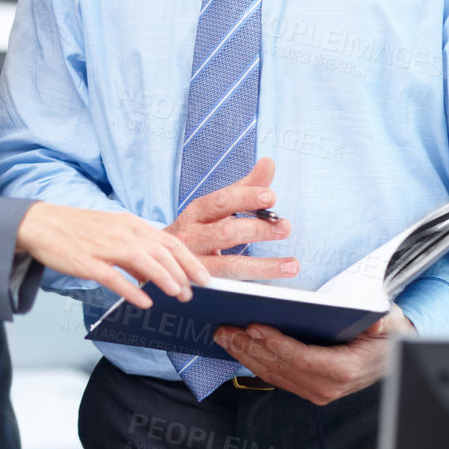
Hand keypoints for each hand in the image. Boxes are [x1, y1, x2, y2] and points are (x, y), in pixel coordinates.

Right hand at [16, 202, 208, 308]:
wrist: (41, 224)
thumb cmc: (77, 229)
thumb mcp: (112, 230)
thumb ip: (135, 248)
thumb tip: (154, 272)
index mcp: (130, 223)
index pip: (169, 241)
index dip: (190, 260)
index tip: (204, 277)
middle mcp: (122, 232)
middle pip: (162, 251)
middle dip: (182, 273)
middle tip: (193, 292)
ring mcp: (104, 246)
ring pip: (143, 261)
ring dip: (164, 279)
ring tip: (178, 295)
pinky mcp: (87, 261)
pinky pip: (114, 278)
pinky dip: (132, 291)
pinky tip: (144, 303)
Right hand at [166, 157, 299, 280]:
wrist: (158, 257)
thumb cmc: (194, 228)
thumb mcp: (214, 206)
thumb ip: (244, 188)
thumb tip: (268, 163)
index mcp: (197, 212)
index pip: (222, 201)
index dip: (246, 198)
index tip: (270, 196)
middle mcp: (192, 235)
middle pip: (225, 231)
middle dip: (257, 229)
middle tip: (284, 227)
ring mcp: (194, 261)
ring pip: (228, 265)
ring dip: (262, 266)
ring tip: (291, 264)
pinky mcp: (199, 283)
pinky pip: (229, 284)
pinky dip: (253, 284)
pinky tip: (274, 282)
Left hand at [215, 306, 417, 405]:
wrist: (392, 355)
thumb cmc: (385, 334)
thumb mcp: (387, 323)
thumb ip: (379, 322)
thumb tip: (372, 322)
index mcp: (344, 370)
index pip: (302, 358)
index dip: (275, 344)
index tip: (253, 327)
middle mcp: (328, 387)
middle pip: (280, 367)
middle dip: (249, 348)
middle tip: (224, 328)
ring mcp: (316, 392)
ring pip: (273, 374)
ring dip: (244, 355)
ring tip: (223, 335)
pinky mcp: (307, 389)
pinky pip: (276, 376)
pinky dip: (253, 361)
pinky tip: (237, 346)